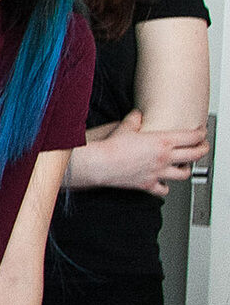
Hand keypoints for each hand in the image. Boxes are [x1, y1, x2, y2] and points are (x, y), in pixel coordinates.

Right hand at [79, 111, 207, 194]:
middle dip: (203, 150)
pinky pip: (164, 189)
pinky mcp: (148, 184)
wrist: (100, 164)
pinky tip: (163, 183)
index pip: (192, 137)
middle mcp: (164, 158)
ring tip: (184, 166)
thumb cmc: (111, 147)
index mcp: (162, 141)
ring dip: (187, 169)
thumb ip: (134, 119)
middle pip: (195, 155)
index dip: (201, 133)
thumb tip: (137, 115)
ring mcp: (158, 173)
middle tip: (202, 147)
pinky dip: (165, 187)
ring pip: (184, 174)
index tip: (201, 133)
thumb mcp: (125, 127)